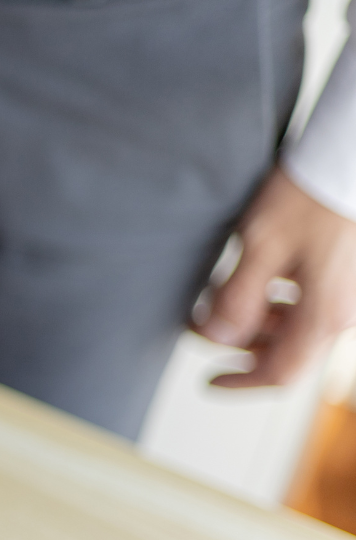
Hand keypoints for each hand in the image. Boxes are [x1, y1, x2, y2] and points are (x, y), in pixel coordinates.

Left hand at [196, 166, 355, 386]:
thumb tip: (216, 336)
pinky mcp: (346, 274)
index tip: (209, 382)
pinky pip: (309, 302)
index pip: (280, 372)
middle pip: (286, 350)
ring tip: (217, 297)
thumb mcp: (262, 245)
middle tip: (199, 324)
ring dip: (254, 320)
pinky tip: (255, 277)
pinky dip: (275, 300)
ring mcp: (347, 293)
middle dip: (239, 344)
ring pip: (296, 326)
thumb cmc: (315, 193)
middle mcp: (343, 312)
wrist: (353, 157)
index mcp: (324, 315)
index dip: (240, 383)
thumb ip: (236, 297)